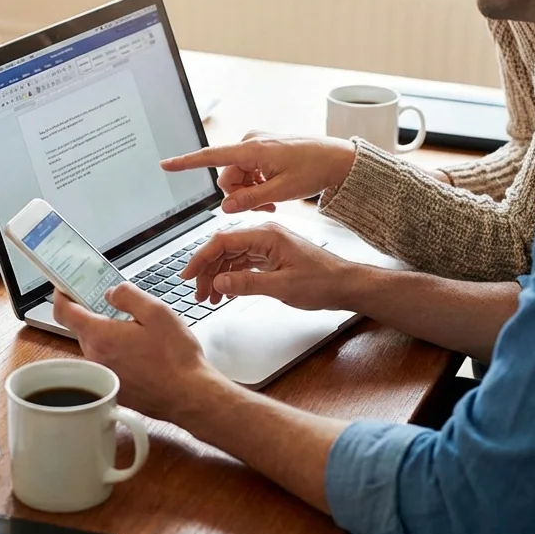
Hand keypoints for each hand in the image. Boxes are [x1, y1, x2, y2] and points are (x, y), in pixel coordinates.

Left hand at [52, 283, 223, 421]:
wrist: (189, 395)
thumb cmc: (176, 357)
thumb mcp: (157, 312)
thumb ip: (128, 295)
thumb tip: (111, 293)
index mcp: (102, 336)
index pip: (64, 313)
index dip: (61, 296)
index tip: (65, 288)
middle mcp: (96, 357)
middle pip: (81, 328)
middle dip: (94, 314)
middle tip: (115, 306)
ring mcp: (104, 374)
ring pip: (95, 346)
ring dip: (107, 335)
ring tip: (136, 331)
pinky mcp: (114, 387)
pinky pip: (107, 363)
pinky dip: (116, 353)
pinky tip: (140, 353)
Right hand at [161, 132, 356, 213]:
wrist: (338, 158)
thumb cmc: (315, 170)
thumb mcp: (281, 191)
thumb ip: (250, 199)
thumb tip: (225, 207)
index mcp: (252, 149)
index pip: (210, 157)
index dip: (186, 163)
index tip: (165, 165)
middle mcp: (250, 142)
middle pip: (227, 176)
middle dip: (239, 195)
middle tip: (264, 207)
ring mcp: (257, 145)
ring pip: (238, 177)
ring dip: (249, 192)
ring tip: (272, 202)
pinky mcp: (264, 149)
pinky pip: (249, 171)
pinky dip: (257, 185)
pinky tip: (273, 194)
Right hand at [181, 223, 357, 310]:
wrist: (346, 285)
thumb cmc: (322, 282)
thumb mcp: (283, 287)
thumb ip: (248, 284)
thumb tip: (220, 282)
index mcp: (266, 236)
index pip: (223, 241)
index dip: (202, 258)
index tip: (188, 275)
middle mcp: (265, 237)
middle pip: (224, 249)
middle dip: (208, 271)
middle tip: (198, 293)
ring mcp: (268, 246)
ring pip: (232, 258)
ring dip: (219, 276)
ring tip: (210, 298)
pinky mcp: (272, 257)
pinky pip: (244, 263)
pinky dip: (233, 277)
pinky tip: (227, 292)